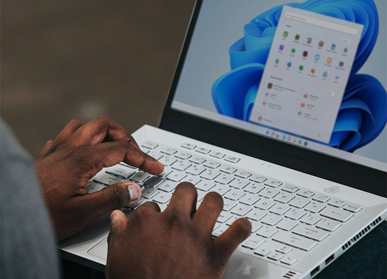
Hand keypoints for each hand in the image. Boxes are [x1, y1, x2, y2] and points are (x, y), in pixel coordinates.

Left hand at [35, 115, 163, 240]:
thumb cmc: (41, 216)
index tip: (155, 168)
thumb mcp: (82, 213)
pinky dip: (83, 139)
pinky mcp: (47, 157)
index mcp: (81, 159)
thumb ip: (112, 199)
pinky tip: (85, 152)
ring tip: (114, 147)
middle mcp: (69, 149)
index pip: (122, 149)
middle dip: (125, 136)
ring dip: (104, 133)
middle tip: (136, 153)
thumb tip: (135, 189)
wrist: (10, 217)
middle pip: (104, 126)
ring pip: (85, 126)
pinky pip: (67, 136)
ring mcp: (56, 150)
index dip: (144, 158)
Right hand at [106, 183, 250, 278]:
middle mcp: (174, 223)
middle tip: (186, 202)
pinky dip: (242, 228)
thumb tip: (118, 218)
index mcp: (148, 222)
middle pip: (186, 191)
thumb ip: (118, 234)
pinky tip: (241, 227)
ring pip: (214, 202)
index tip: (156, 220)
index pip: (152, 204)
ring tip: (212, 206)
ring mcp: (197, 236)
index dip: (155, 212)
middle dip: (186, 194)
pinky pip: (237, 232)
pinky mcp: (216, 254)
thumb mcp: (116, 259)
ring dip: (214, 203)